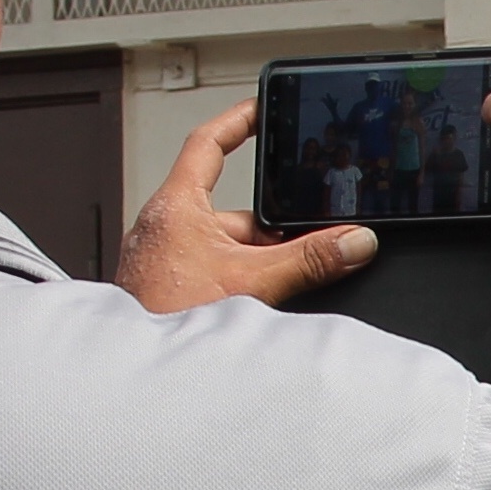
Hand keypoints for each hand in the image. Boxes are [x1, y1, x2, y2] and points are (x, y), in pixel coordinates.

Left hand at [114, 100, 377, 312]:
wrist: (137, 379)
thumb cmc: (165, 321)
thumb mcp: (251, 283)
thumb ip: (308, 261)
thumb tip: (353, 242)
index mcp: (175, 207)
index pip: (207, 146)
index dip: (238, 123)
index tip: (263, 110)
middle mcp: (165, 229)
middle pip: (235, 213)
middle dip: (272, 235)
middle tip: (302, 251)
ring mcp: (165, 262)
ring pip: (228, 250)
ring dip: (258, 269)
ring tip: (270, 295)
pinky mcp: (169, 292)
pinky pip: (216, 275)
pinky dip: (240, 288)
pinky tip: (252, 313)